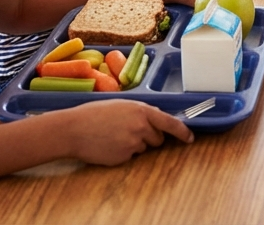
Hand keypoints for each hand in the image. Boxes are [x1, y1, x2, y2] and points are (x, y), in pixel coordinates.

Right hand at [60, 100, 192, 164]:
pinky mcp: (124, 157)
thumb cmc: (93, 114)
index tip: (190, 138)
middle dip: (149, 137)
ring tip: (114, 136)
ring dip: (135, 145)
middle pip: (157, 138)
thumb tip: (155, 119)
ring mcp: (133, 143)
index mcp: (141, 110)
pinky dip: (123, 153)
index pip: (170, 123)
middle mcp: (141, 127)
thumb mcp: (121, 105)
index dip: (182, 132)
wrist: (73, 129)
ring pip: (144, 148)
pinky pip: (131, 157)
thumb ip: (140, 112)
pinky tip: (109, 145)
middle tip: (128, 130)